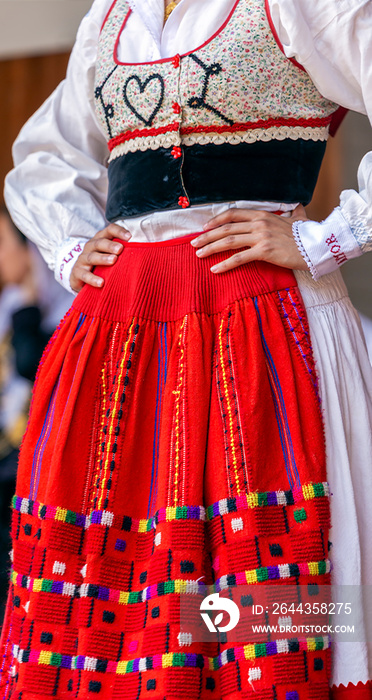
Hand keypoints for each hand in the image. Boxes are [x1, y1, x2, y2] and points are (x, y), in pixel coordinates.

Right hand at [70, 224, 130, 292]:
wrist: (82, 278)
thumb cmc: (102, 265)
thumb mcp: (112, 256)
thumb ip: (123, 253)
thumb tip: (145, 252)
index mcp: (101, 239)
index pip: (109, 230)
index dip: (118, 231)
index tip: (130, 237)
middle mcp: (91, 247)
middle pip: (99, 243)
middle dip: (110, 245)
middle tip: (120, 249)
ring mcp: (82, 259)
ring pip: (92, 257)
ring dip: (103, 258)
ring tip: (113, 260)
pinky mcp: (77, 272)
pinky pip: (84, 275)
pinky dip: (92, 279)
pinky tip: (101, 283)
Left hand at [190, 204, 308, 272]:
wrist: (318, 245)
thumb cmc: (308, 234)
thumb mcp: (298, 219)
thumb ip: (293, 212)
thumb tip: (297, 206)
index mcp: (263, 215)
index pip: (233, 214)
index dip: (216, 220)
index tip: (205, 227)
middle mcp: (259, 224)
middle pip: (226, 228)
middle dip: (207, 235)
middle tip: (194, 243)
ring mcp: (261, 237)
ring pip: (228, 241)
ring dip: (210, 248)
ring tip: (199, 254)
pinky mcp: (264, 251)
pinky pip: (239, 258)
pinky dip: (225, 264)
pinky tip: (215, 269)